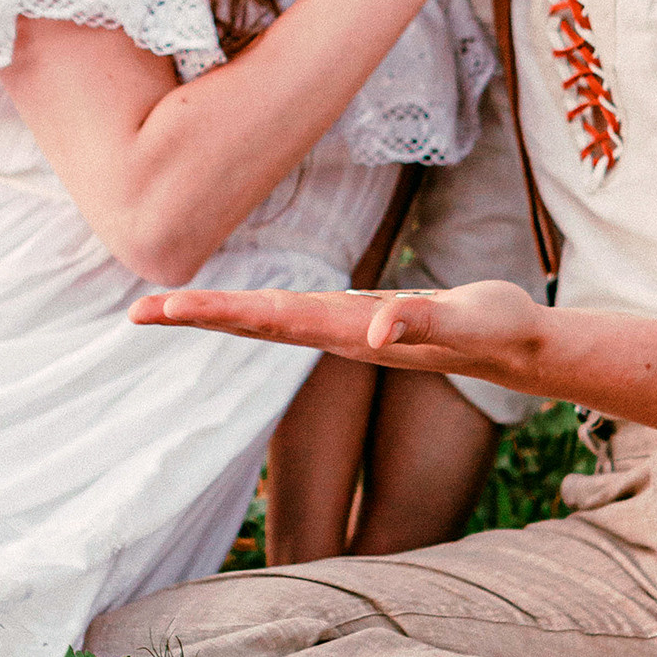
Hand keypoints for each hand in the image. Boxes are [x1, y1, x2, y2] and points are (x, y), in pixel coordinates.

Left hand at [131, 279, 547, 384]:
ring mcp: (347, 330)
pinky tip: (236, 309)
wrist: (521, 347)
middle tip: (135, 313)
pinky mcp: (359, 320)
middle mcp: (339, 335)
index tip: (163, 309)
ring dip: (218, 314)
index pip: (269, 320)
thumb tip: (374, 330)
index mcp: (350, 334)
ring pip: (269, 321)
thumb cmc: (498, 329)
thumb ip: (421, 321)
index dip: (214, 312)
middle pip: (255, 324)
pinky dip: (255, 309)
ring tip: (167, 310)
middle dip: (196, 317)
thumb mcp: (465, 320)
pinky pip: (293, 314)